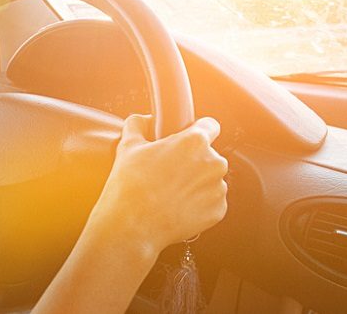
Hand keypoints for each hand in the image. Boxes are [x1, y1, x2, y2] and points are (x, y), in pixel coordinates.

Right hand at [86, 114, 228, 258]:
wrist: (133, 226)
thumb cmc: (130, 184)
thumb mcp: (128, 146)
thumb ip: (137, 124)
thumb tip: (143, 120)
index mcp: (195, 142)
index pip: (210, 125)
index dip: (197, 129)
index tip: (187, 137)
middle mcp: (214, 163)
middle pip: (209, 154)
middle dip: (193, 160)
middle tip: (168, 171)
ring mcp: (218, 189)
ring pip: (210, 179)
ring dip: (196, 182)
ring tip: (170, 192)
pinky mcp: (218, 211)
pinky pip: (211, 201)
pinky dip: (198, 203)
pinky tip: (176, 207)